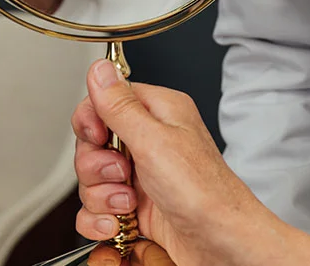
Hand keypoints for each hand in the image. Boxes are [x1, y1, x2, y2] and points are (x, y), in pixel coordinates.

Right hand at [73, 62, 309, 265]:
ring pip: (92, 178)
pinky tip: (119, 222)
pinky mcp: (135, 205)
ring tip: (128, 201)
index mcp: (159, 111)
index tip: (99, 136)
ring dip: (102, 195)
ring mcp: (141, 174)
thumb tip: (100, 69)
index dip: (93, 120)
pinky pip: (96, 209)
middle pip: (93, 143)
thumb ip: (120, 106)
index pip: (107, 101)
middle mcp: (150, 140)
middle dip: (97, 165)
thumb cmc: (201, 189)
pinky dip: (101, 219)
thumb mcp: (154, 140)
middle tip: (122, 173)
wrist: (217, 241)